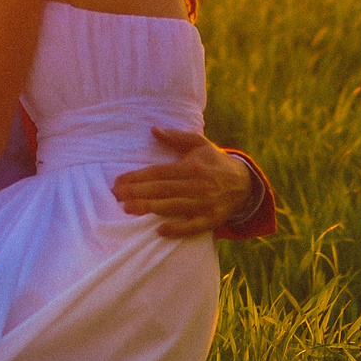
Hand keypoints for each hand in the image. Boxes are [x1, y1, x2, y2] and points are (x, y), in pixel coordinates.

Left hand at [116, 129, 256, 236]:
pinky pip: (193, 227)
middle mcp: (197, 185)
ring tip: (128, 209)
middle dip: (137, 192)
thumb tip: (154, 130)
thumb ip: (176, 137)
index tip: (119, 182)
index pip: (159, 172)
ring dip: (149, 208)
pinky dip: (177, 229)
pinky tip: (160, 229)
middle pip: (162, 189)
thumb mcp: (199, 144)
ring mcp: (204, 204)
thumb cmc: (215, 163)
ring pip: (173, 207)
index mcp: (191, 167)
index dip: (138, 177)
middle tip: (116, 196)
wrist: (244, 184)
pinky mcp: (211, 220)